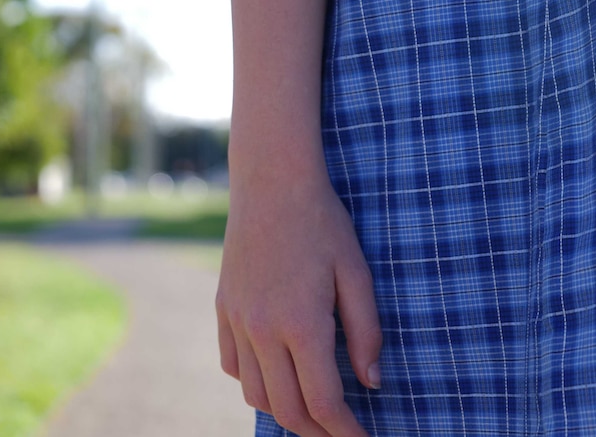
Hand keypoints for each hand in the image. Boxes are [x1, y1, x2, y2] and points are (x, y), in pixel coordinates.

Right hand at [216, 177, 381, 436]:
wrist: (271, 183)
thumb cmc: (322, 223)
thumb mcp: (357, 274)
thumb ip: (366, 333)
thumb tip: (372, 383)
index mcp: (302, 324)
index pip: (324, 402)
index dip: (346, 431)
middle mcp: (263, 331)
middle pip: (287, 408)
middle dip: (318, 431)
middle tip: (342, 430)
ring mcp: (237, 321)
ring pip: (255, 394)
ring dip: (284, 410)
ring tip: (311, 407)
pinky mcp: (223, 309)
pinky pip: (232, 365)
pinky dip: (255, 381)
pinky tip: (276, 371)